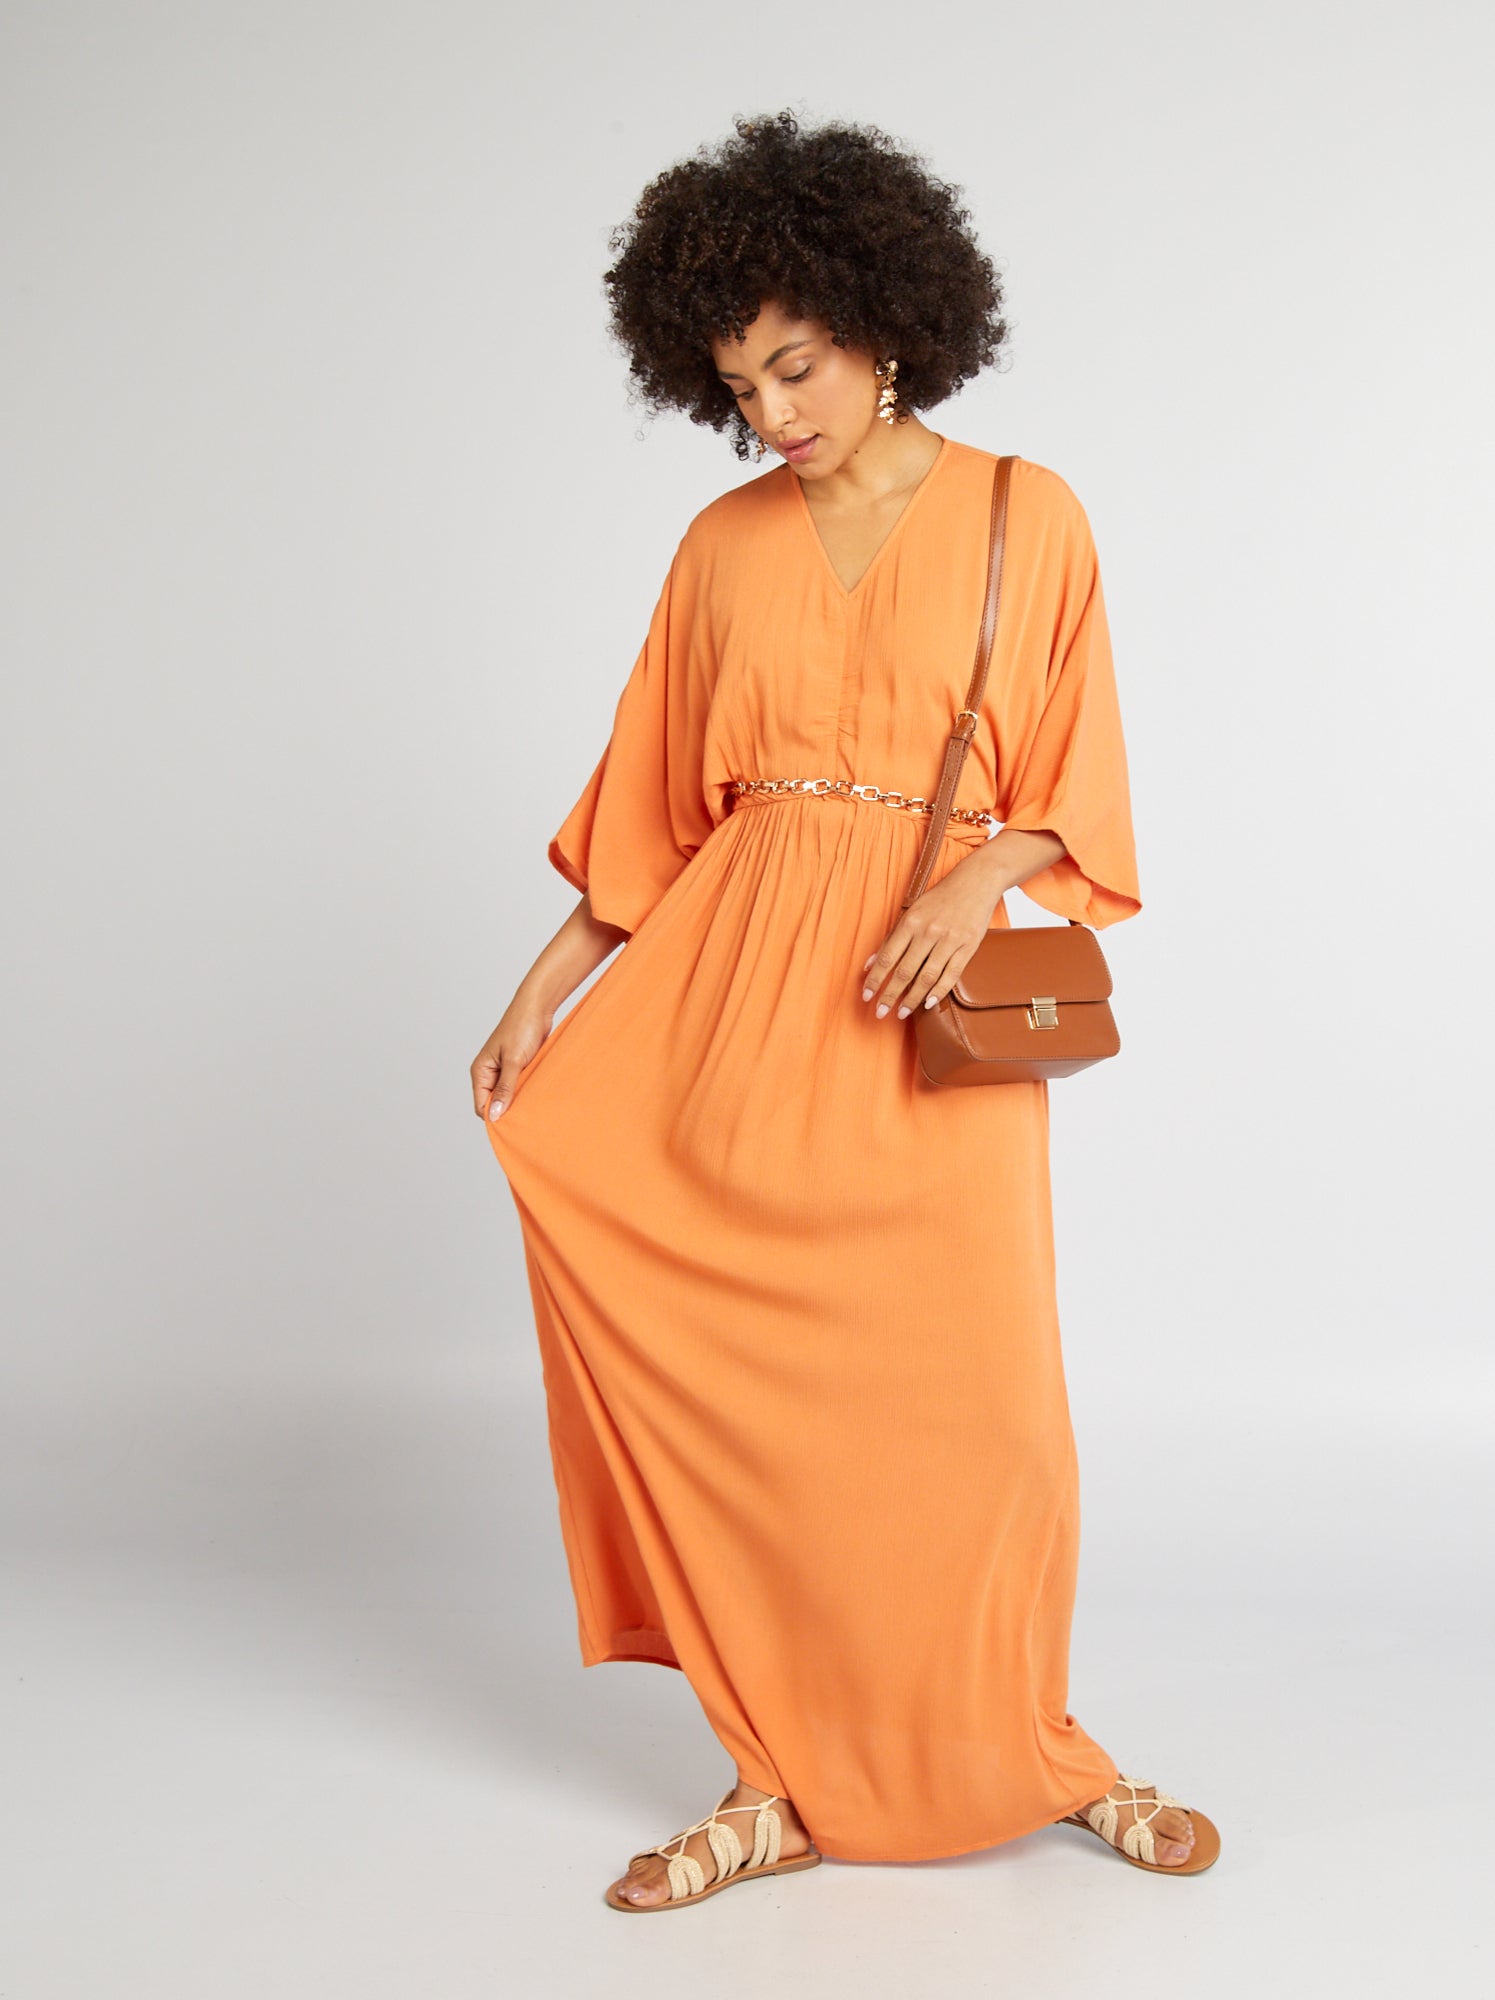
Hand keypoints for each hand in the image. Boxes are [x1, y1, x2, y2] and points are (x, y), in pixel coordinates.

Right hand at [471, 995, 554, 1121]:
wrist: (538, 1008)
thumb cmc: (522, 1028)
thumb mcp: (514, 1061)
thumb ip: (505, 1088)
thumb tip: (495, 1114)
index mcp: (480, 1071)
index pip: (481, 1105)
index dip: (494, 1116)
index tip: (513, 1124)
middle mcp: (489, 1073)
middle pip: (494, 1102)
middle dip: (507, 1110)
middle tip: (526, 1116)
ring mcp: (503, 1071)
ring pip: (507, 1095)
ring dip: (518, 1100)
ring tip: (532, 1104)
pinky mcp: (517, 1068)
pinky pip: (518, 1086)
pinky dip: (526, 1091)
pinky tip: (536, 1094)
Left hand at [860, 854, 1000, 1020]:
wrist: (975, 882)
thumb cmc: (939, 899)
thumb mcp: (911, 911)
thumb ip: (891, 938)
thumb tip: (869, 964)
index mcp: (911, 921)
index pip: (888, 956)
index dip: (875, 979)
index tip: (865, 996)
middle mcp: (929, 931)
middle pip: (905, 971)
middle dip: (890, 995)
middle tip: (879, 1013)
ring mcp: (950, 940)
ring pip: (927, 977)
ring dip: (912, 999)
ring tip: (901, 1013)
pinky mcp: (968, 946)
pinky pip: (951, 975)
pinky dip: (938, 991)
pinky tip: (927, 1003)